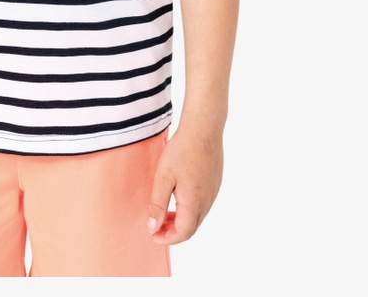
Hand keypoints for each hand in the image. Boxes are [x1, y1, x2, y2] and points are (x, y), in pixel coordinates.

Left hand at [146, 122, 223, 243]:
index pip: (183, 233)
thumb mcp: (163, 177)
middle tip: (156, 225)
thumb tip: (152, 227)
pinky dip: (189, 208)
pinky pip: (203, 203)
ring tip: (164, 212)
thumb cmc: (182, 151)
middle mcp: (207, 201)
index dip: (167, 238)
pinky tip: (177, 196)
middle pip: (191, 227)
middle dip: (173, 231)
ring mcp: (213, 192)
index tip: (152, 235)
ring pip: (197, 216)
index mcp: (194, 203)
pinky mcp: (215, 182)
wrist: (204, 128)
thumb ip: (157, 204)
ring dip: (181, 219)